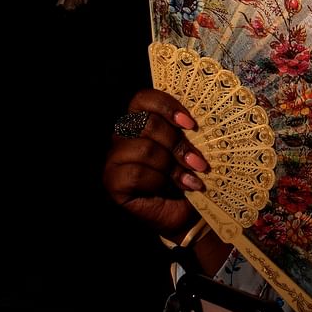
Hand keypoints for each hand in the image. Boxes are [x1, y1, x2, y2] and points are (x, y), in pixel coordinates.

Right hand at [102, 89, 206, 237]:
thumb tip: (196, 121)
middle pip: (145, 123)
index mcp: (142, 121)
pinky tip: (176, 188)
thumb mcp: (192, 148)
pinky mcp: (113, 182)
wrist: (189, 212)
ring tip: (191, 178)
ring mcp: (115, 159)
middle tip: (198, 161)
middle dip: (176, 143)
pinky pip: (135, 173)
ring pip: (144, 149)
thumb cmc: (191, 176)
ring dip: (173, 166)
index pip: (143, 99)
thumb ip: (188, 131)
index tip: (190, 124)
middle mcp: (124, 136)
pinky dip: (160, 181)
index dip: (166, 106)